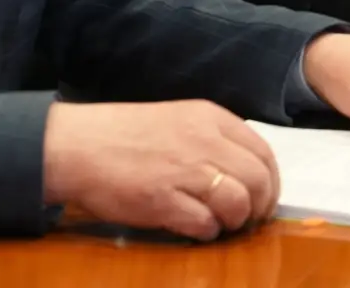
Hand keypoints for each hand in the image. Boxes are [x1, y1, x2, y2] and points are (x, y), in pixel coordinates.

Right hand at [41, 99, 280, 240]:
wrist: (78, 145)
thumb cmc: (125, 134)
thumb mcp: (179, 120)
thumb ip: (213, 139)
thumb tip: (243, 171)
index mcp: (211, 118)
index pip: (264, 152)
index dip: (270, 181)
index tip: (263, 198)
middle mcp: (204, 141)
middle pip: (259, 180)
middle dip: (260, 206)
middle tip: (247, 219)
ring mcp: (185, 170)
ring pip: (238, 203)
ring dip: (235, 221)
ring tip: (221, 224)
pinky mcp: (163, 200)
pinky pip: (205, 223)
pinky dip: (207, 231)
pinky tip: (195, 228)